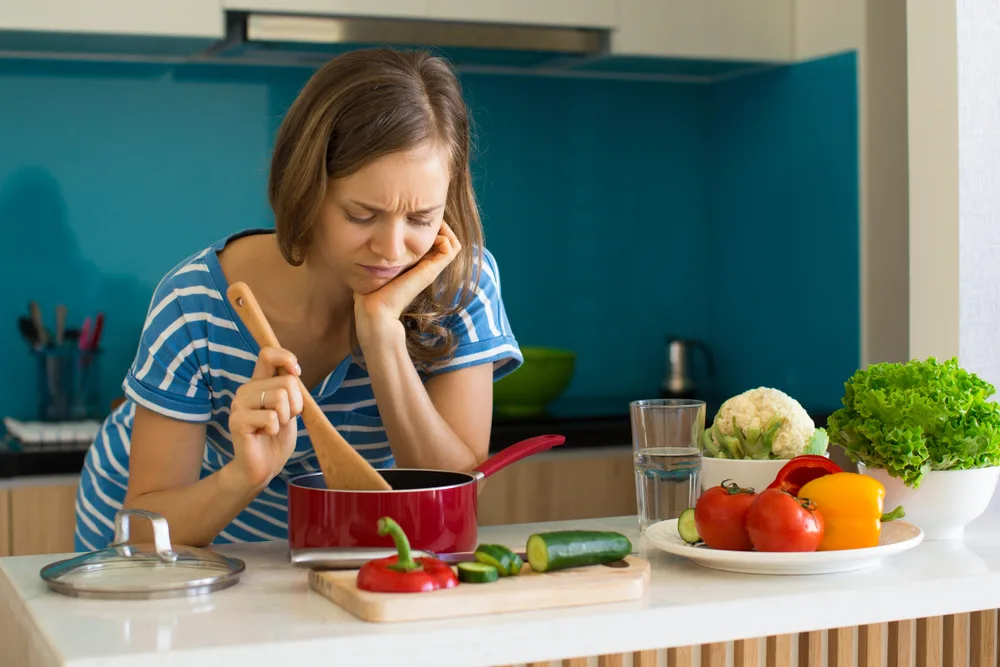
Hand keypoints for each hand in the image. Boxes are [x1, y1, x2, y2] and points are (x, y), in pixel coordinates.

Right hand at [228, 346, 304, 487]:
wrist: (264, 466)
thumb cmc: (277, 437)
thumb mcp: (289, 408)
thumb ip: (289, 389)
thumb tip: (293, 371)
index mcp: (259, 383)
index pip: (268, 355)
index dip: (286, 358)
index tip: (297, 373)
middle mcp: (246, 390)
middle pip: (287, 382)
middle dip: (295, 404)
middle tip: (283, 420)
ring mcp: (239, 404)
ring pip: (280, 398)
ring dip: (285, 418)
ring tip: (273, 428)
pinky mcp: (237, 421)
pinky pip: (271, 418)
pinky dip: (275, 430)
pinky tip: (264, 435)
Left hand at [354, 221, 461, 337]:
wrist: (376, 309)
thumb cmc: (372, 288)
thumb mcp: (379, 263)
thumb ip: (384, 252)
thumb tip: (381, 233)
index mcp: (417, 263)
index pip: (434, 240)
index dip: (427, 225)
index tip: (413, 217)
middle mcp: (427, 265)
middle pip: (446, 239)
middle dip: (436, 223)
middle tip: (421, 217)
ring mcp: (432, 268)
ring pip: (453, 242)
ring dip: (443, 228)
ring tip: (427, 223)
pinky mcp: (431, 271)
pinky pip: (452, 248)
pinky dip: (445, 236)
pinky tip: (427, 233)